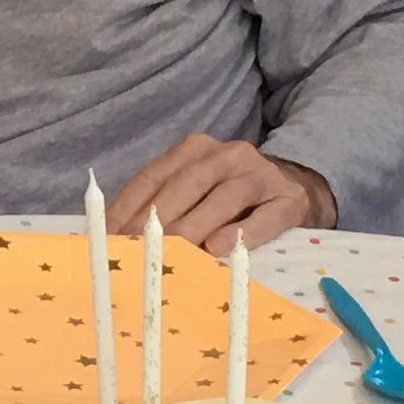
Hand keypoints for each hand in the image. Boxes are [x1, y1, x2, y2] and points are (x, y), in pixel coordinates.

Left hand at [107, 133, 336, 254]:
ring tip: (174, 254)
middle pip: (186, 184)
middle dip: (158, 218)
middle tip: (137, 249)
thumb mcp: (196, 190)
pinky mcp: (289, 199)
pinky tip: (220, 250)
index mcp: (194, 149)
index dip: (130, 205)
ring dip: (195, 226)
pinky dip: (242, 234)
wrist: (294, 187)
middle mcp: (225, 154)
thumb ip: (164, 204)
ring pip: (223, 199)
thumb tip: (119, 238)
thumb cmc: (231, 197)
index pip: (154, 175)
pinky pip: (266, 217)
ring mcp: (259, 175)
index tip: (110, 235)